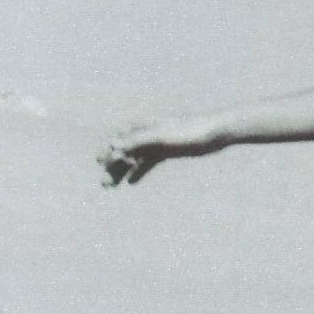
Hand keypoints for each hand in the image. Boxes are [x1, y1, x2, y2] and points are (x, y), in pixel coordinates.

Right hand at [98, 116, 218, 186]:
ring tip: (111, 187)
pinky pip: (148, 162)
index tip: (100, 166)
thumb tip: (114, 146)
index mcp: (142, 126)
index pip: (118, 139)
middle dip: (112, 167)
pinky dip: (138, 171)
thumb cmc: (188, 131)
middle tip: (104, 185)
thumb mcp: (160, 136)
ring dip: (122, 172)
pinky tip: (131, 182)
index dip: (106, 152)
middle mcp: (146, 134)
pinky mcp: (166, 151)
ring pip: (134, 159)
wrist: (213, 133)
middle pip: (123, 151)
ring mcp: (156, 143)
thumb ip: (137, 141)